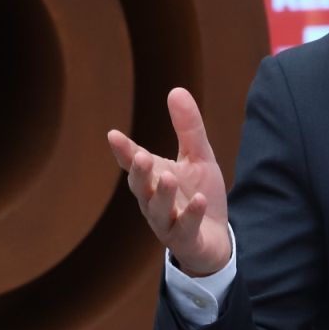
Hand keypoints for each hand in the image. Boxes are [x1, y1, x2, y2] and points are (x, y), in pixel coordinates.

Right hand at [106, 88, 232, 276]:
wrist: (215, 239)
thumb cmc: (198, 195)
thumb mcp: (198, 157)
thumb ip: (187, 128)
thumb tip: (176, 89)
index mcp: (153, 179)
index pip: (134, 163)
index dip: (124, 151)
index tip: (113, 135)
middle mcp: (154, 201)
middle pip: (141, 187)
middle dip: (139, 173)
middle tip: (141, 156)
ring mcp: (168, 223)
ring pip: (159, 210)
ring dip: (163, 194)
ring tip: (168, 177)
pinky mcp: (186, 240)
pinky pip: (186, 228)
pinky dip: (192, 214)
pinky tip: (199, 200)